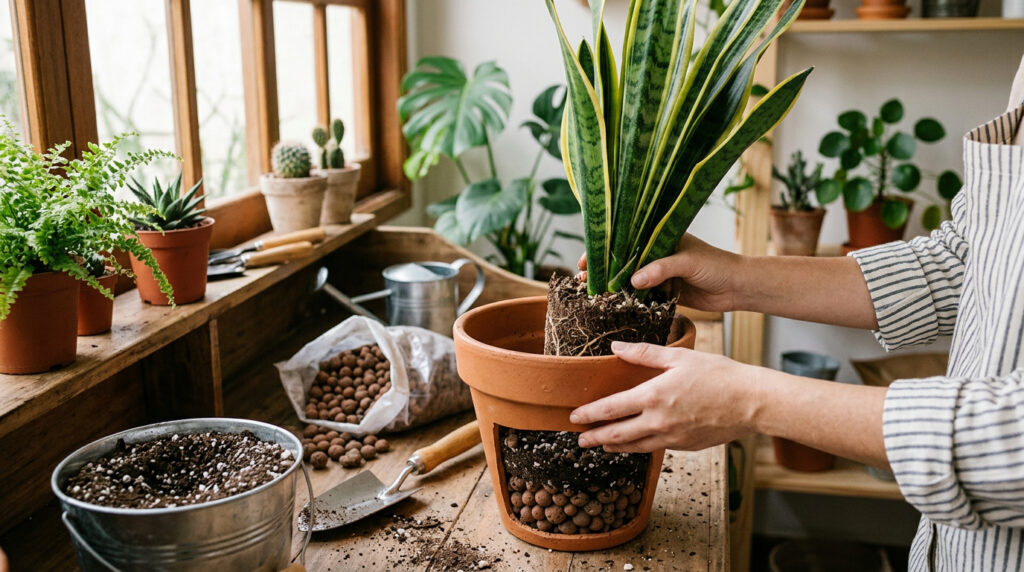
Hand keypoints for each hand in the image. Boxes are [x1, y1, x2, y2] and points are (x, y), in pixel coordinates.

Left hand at [570, 341, 758, 452]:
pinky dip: (639, 447)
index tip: (574, 417)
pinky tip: (636, 443)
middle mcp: (659, 421)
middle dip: (596, 438)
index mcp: (653, 396)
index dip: (589, 414)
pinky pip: (655, 448)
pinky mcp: (685, 446)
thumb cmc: (719, 374)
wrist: (751, 402)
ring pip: (635, 446)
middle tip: (580, 439)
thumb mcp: (679, 357)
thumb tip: (615, 348)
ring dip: (614, 447)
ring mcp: (672, 437)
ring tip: (602, 446)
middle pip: (617, 435)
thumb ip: (644, 353)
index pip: (611, 408)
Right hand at [577, 234, 744, 311]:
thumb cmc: (716, 265)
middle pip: (623, 261)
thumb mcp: (686, 262)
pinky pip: (642, 296)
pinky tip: (614, 304)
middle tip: (584, 278)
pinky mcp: (665, 292)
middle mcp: (656, 254)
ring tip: (593, 293)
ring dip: (613, 286)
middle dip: (603, 269)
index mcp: (659, 237)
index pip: (625, 240)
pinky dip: (629, 300)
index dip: (604, 248)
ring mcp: (659, 274)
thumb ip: (660, 269)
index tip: (586, 258)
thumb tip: (634, 280)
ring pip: (630, 279)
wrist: (738, 287)